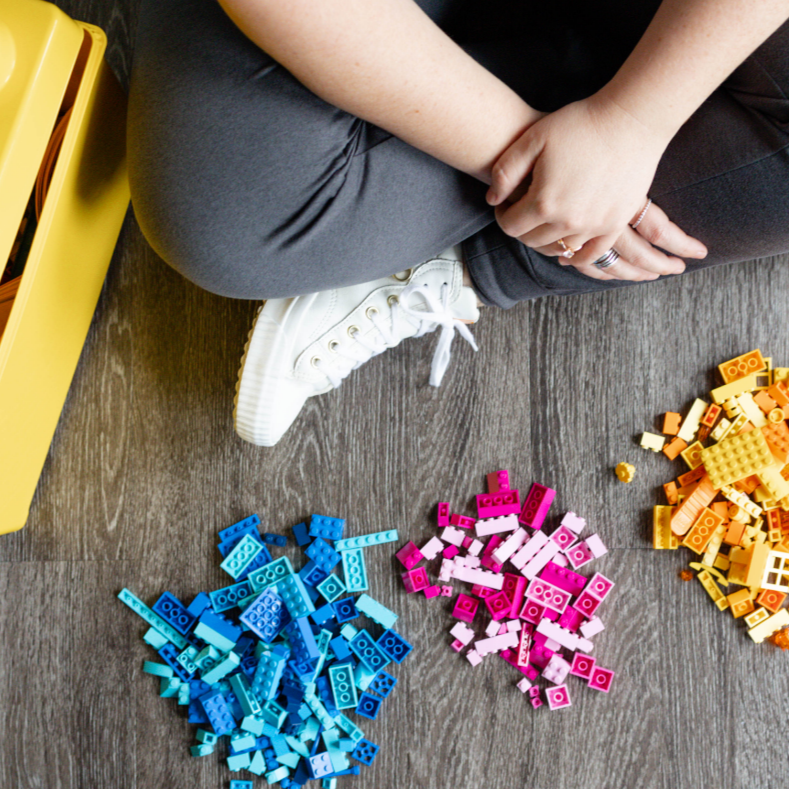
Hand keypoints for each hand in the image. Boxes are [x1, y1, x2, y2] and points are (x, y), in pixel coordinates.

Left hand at [486, 95, 706, 279]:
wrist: (631, 120)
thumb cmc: (579, 123)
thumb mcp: (532, 138)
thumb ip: (506, 171)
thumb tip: (492, 200)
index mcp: (544, 202)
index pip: (510, 226)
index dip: (502, 216)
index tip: (504, 205)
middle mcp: (567, 221)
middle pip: (532, 241)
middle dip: (522, 229)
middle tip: (523, 213)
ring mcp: (593, 226)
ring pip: (559, 249)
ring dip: (546, 241)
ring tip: (545, 225)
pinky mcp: (615, 224)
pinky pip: (592, 254)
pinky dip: (576, 257)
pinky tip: (568, 253)